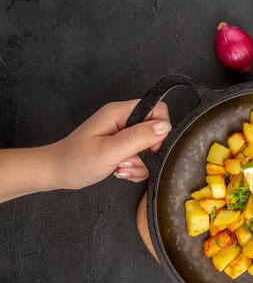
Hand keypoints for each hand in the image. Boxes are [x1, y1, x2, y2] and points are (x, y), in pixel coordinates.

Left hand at [50, 100, 170, 187]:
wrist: (58, 172)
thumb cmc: (76, 160)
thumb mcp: (109, 151)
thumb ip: (138, 138)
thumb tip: (164, 127)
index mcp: (119, 113)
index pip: (156, 109)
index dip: (160, 129)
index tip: (151, 148)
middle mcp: (123, 120)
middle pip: (155, 130)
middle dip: (149, 151)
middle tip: (129, 159)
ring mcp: (124, 134)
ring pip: (150, 148)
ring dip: (140, 164)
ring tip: (119, 167)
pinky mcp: (123, 147)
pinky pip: (142, 158)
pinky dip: (135, 168)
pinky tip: (119, 171)